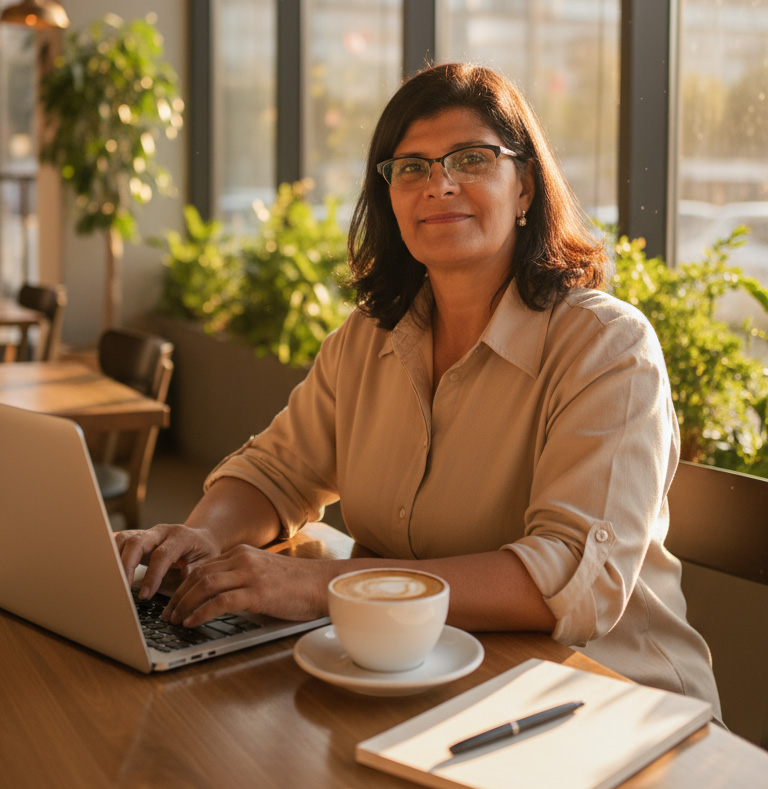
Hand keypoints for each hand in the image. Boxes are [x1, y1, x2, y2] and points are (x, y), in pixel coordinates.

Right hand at [114, 523, 220, 598]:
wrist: (199, 536)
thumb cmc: (203, 550)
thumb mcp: (208, 558)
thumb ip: (197, 567)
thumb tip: (185, 574)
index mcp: (180, 536)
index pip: (162, 554)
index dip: (152, 575)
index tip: (146, 595)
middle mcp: (160, 531)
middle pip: (137, 542)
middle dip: (126, 565)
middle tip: (122, 588)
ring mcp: (147, 533)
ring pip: (125, 539)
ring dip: (114, 559)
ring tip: (112, 582)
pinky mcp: (137, 538)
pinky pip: (119, 542)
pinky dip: (110, 554)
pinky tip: (105, 569)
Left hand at [162, 545, 333, 626]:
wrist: (323, 584)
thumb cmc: (295, 584)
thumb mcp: (262, 573)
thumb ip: (239, 576)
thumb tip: (212, 594)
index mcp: (242, 553)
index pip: (202, 567)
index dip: (182, 586)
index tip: (172, 602)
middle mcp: (243, 559)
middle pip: (198, 575)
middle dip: (177, 597)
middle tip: (167, 615)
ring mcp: (250, 574)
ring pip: (204, 585)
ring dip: (184, 605)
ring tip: (174, 621)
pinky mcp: (258, 592)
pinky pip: (221, 601)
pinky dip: (202, 612)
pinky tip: (192, 622)